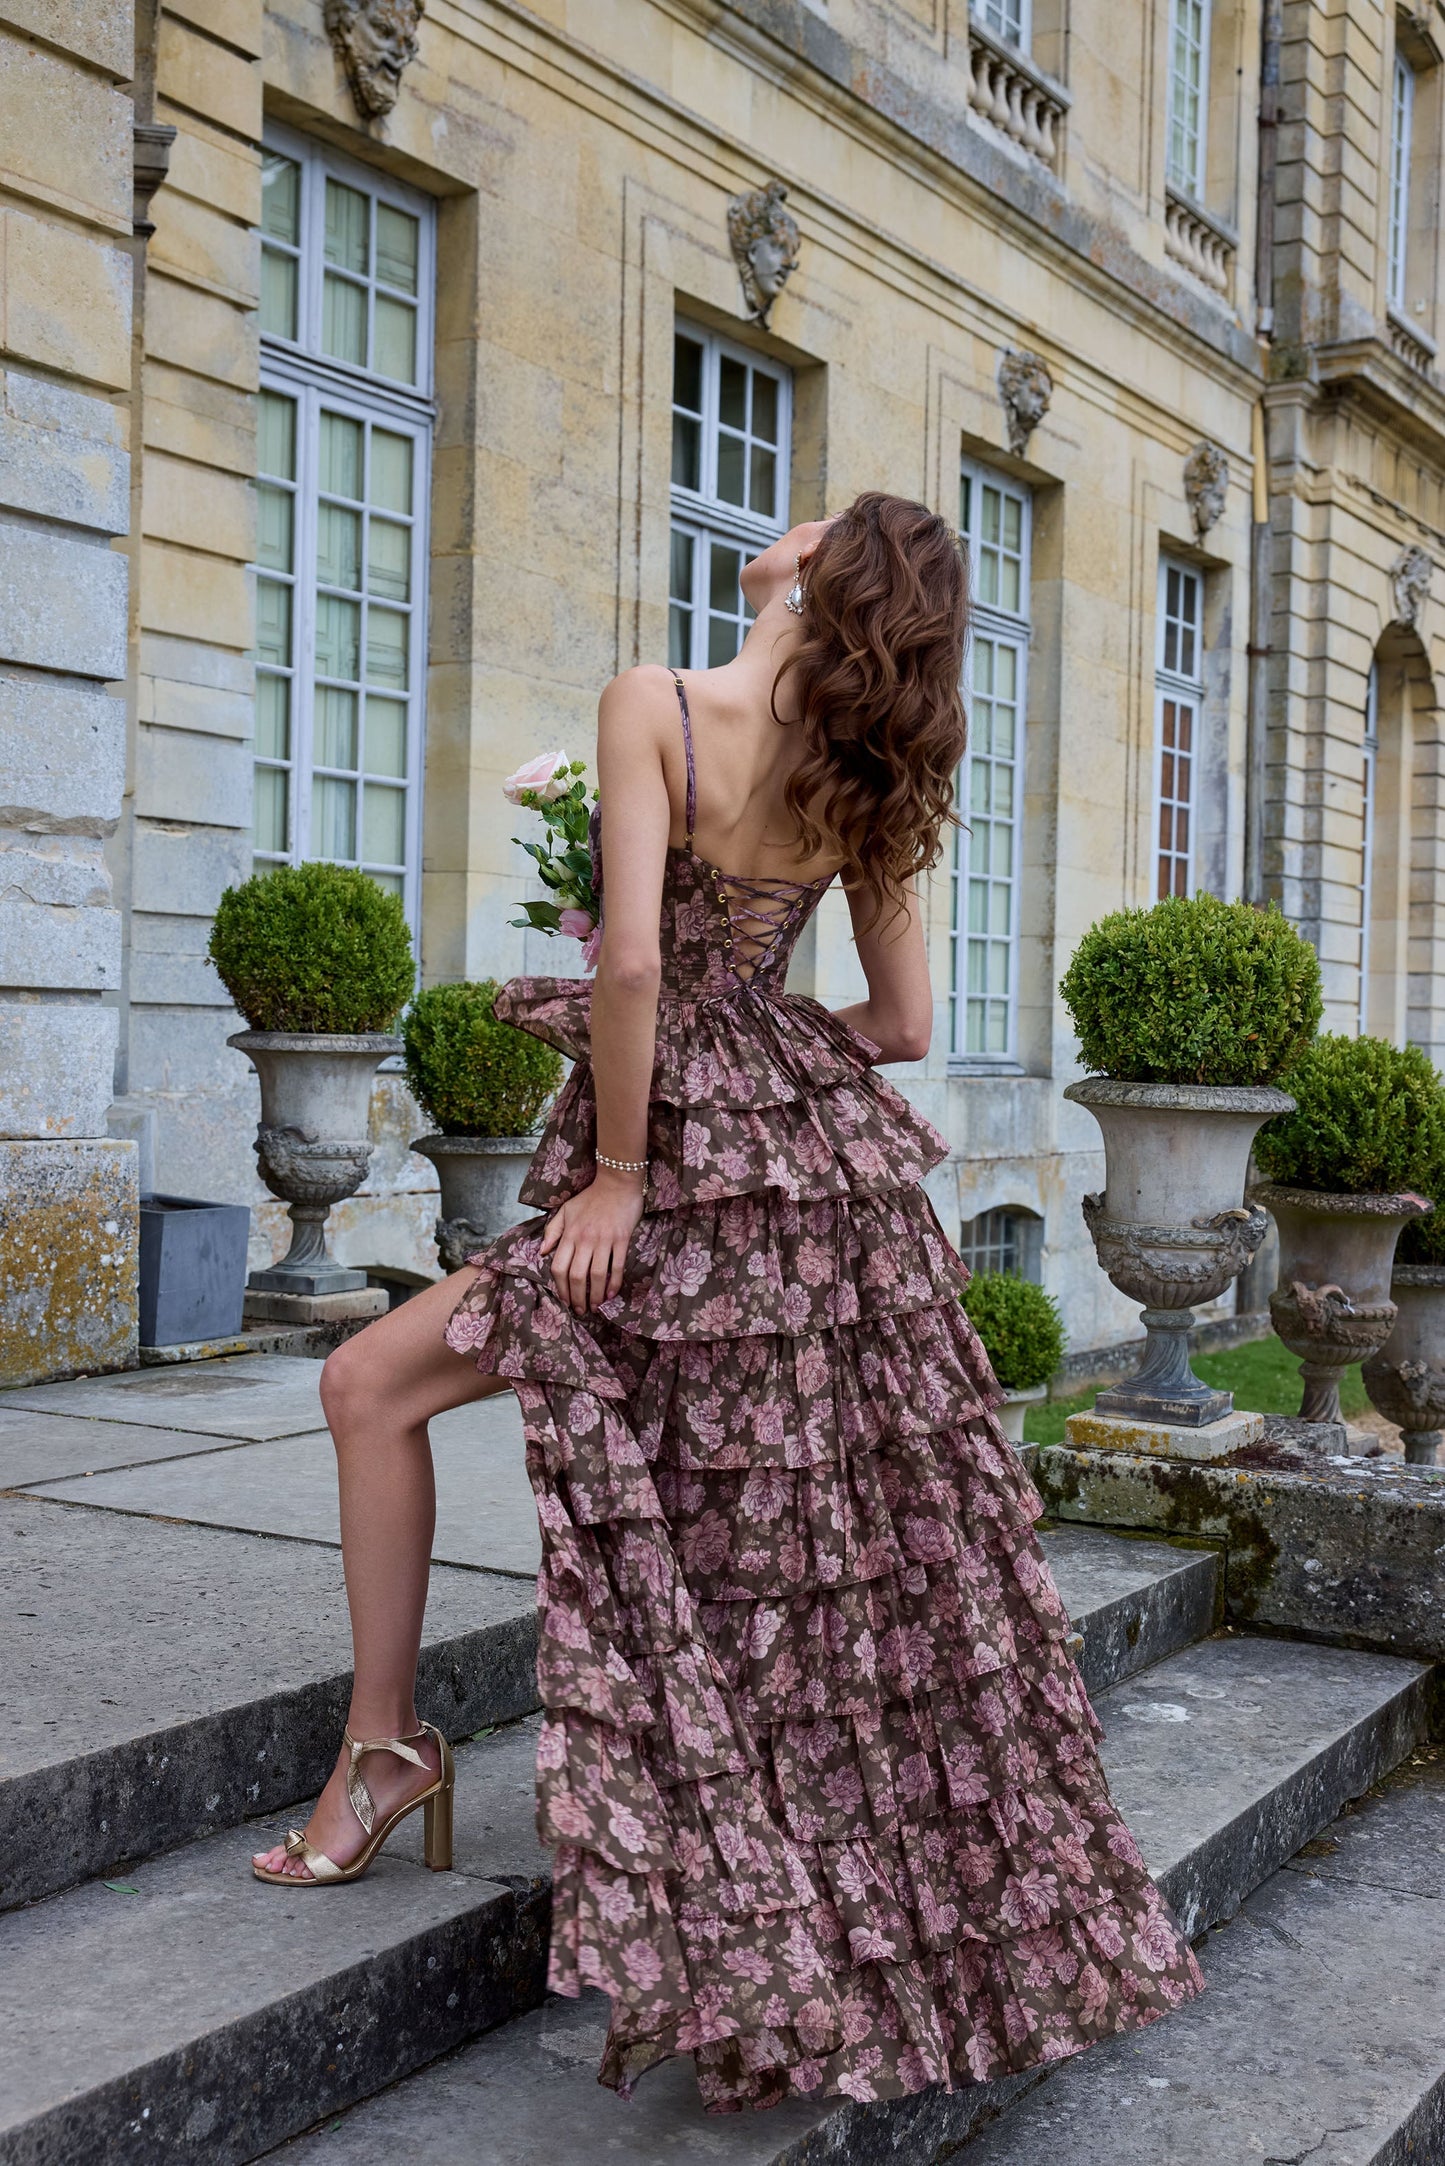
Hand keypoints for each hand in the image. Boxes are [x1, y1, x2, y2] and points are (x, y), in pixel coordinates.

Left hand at [539, 1169, 644, 1312]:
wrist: (617, 1182)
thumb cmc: (591, 1197)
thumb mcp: (566, 1210)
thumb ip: (553, 1231)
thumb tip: (542, 1252)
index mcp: (569, 1234)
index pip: (559, 1267)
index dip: (560, 1287)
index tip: (564, 1299)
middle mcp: (584, 1239)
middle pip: (577, 1276)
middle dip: (577, 1297)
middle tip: (580, 1310)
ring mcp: (604, 1240)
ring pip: (597, 1275)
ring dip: (596, 1295)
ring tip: (596, 1306)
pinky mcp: (622, 1239)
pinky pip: (617, 1266)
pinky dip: (614, 1283)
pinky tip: (612, 1294)